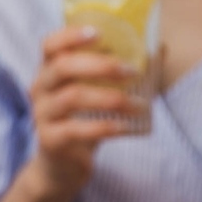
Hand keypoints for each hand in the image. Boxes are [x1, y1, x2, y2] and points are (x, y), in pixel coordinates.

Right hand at [29, 26, 144, 193]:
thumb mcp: (93, 94)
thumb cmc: (82, 121)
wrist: (61, 168)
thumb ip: (116, 72)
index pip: (50, 45)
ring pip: (74, 97)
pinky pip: (79, 130)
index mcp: (49, 72)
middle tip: (133, 71)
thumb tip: (161, 48)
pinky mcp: (50, 141)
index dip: (71, 36)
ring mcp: (42, 116)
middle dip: (101, 65)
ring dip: (112, 99)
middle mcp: (40, 90)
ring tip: (139, 106)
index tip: (100, 33)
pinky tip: (127, 127)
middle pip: (63, 67)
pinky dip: (107, 126)